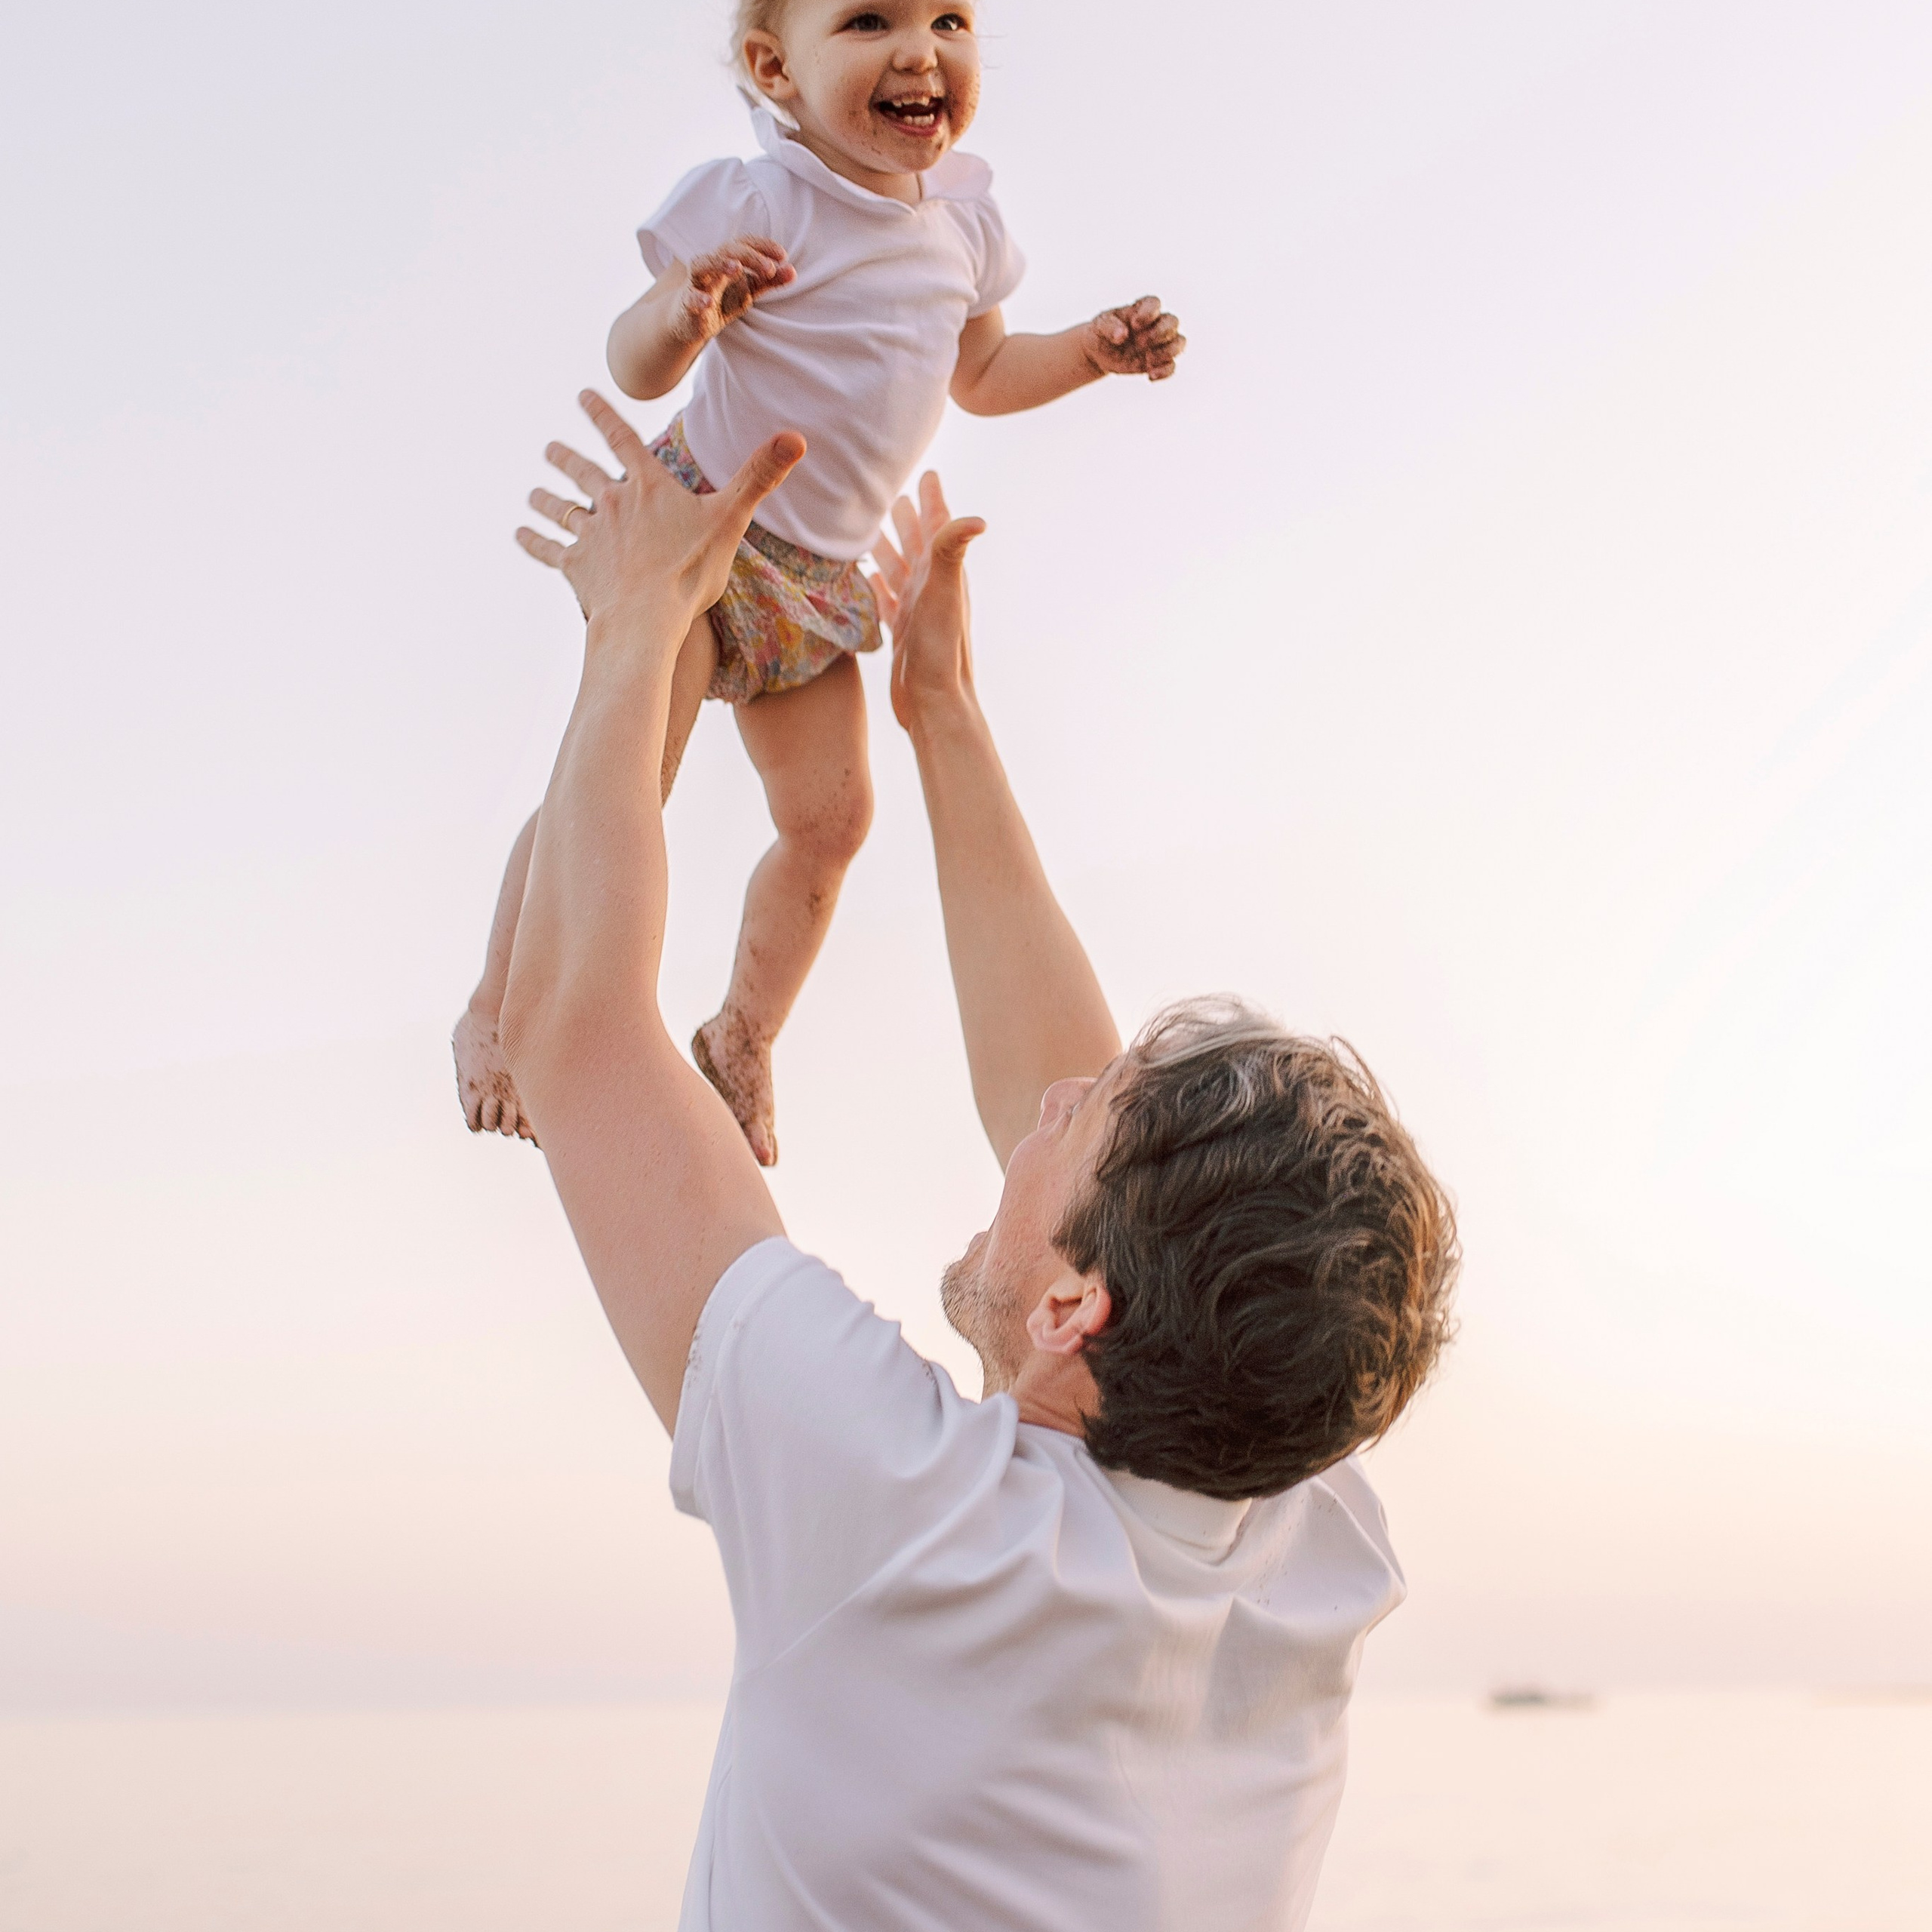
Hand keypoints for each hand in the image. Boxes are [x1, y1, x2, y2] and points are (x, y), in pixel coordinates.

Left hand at [516, 390, 802, 648]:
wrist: (646, 618)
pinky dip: (534, 541)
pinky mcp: (576, 566)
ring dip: (546, 498)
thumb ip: (759, 477)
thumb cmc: (689, 570)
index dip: (601, 414)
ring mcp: (590, 534)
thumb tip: (797, 437)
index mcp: (646, 486)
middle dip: (566, 457)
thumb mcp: (731, 520)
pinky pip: (550, 549)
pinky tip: (520, 535)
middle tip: (549, 448)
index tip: (581, 395)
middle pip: (583, 472)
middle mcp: (612, 502)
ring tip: (533, 492)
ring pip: (561, 508)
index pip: (620, 438)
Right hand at [672, 235, 794, 345]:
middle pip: (726, 250)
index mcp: (728, 260)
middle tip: (770, 268)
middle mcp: (711, 266)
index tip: (783, 255)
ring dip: (719, 264)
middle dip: (749, 256)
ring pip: (701, 264)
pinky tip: (708, 303)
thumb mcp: (748, 291)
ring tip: (737, 269)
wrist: (690, 323)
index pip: (744, 244)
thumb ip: (768, 281)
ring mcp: (696, 283)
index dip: (763, 246)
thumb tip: (792, 271)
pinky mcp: (687, 304)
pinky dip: (697, 299)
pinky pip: (689, 298)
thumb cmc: (720, 301)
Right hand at [872, 472, 985, 732]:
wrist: (934, 702)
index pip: (938, 526)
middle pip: (916, 543)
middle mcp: (931, 588)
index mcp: (943, 573)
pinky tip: (865, 578)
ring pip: (898, 569)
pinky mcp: (901, 633)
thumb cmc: (942, 649)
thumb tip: (977, 518)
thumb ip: (952, 551)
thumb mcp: (946, 594)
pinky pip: (886, 601)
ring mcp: (915, 611)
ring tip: (868, 528)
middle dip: (907, 516)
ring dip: (887, 547)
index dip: (933, 498)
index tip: (927, 471)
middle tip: (892, 491)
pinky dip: (876, 585)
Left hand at [1084, 295, 1185, 380]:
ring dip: (1167, 352)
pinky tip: (1149, 376)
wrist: (1099, 353)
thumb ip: (1110, 326)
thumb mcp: (1099, 326)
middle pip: (1173, 321)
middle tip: (1139, 343)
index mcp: (1141, 309)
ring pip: (1180, 342)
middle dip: (1159, 334)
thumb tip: (1123, 335)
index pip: (1155, 303)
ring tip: (1148, 361)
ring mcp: (1159, 343)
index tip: (1134, 325)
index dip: (1149, 313)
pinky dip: (1164, 372)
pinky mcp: (1157, 361)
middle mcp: (1154, 324)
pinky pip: (1172, 366)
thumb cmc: (1101, 332)